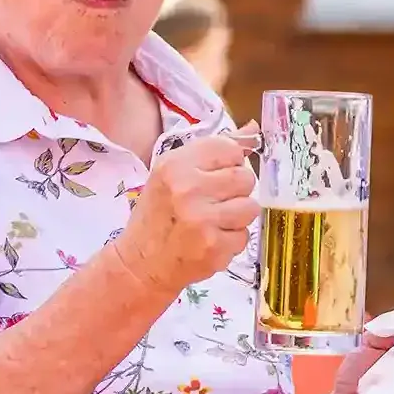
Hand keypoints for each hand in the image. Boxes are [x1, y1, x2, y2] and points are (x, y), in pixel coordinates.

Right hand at [110, 132, 257, 296]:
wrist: (140, 264)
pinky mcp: (214, 248)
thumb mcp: (174, 174)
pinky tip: (210, 240)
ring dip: (237, 216)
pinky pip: (244, 236)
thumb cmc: (159, 214)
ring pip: (251, 207)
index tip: (216, 176)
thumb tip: (253, 129)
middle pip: (246, 177)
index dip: (229, 163)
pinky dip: (232, 240)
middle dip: (236, 191)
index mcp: (176, 165)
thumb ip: (213, 151)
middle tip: (214, 202)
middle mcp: (188, 189)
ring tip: (213, 221)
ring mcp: (202, 220)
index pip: (230, 149)